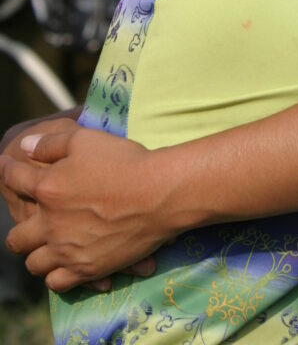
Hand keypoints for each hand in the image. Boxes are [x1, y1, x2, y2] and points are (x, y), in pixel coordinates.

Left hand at [2, 127, 164, 290]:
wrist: (157, 194)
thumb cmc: (123, 161)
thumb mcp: (85, 139)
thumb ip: (51, 143)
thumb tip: (26, 146)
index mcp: (47, 189)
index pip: (14, 180)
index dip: (6, 170)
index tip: (5, 166)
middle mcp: (50, 224)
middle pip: (16, 238)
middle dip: (19, 227)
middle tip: (30, 221)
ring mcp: (67, 251)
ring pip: (34, 263)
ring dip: (37, 254)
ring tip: (47, 246)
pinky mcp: (86, 269)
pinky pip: (56, 283)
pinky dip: (56, 275)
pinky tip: (65, 264)